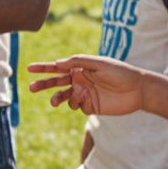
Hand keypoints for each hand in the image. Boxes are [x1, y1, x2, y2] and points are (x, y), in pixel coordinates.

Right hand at [27, 55, 146, 116]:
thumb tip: (58, 63)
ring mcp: (85, 94)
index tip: (29, 69)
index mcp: (80, 68)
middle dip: (44, 85)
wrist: (138, 90)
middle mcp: (80, 80)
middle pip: (57, 83)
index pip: (58, 68)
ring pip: (65, 97)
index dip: (43, 68)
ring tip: (55, 101)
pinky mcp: (91, 106)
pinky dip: (78, 102)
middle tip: (32, 88)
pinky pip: (78, 106)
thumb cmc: (120, 72)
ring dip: (60, 97)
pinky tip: (87, 97)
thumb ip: (78, 62)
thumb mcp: (98, 63)